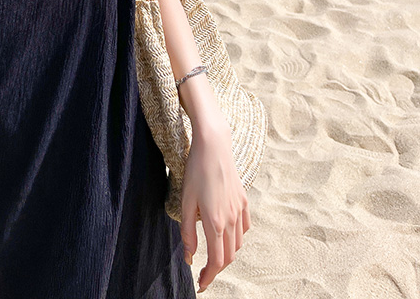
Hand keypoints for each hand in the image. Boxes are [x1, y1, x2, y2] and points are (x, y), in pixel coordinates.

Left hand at [179, 119, 250, 292]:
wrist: (213, 146)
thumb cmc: (195, 171)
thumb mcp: (185, 202)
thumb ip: (187, 232)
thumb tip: (189, 257)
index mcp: (215, 223)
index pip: (216, 261)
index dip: (209, 277)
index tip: (201, 284)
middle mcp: (232, 220)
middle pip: (228, 256)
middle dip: (216, 269)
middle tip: (203, 273)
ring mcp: (240, 210)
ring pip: (238, 244)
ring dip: (226, 254)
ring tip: (212, 254)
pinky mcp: (244, 200)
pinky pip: (244, 228)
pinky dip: (237, 238)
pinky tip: (226, 234)